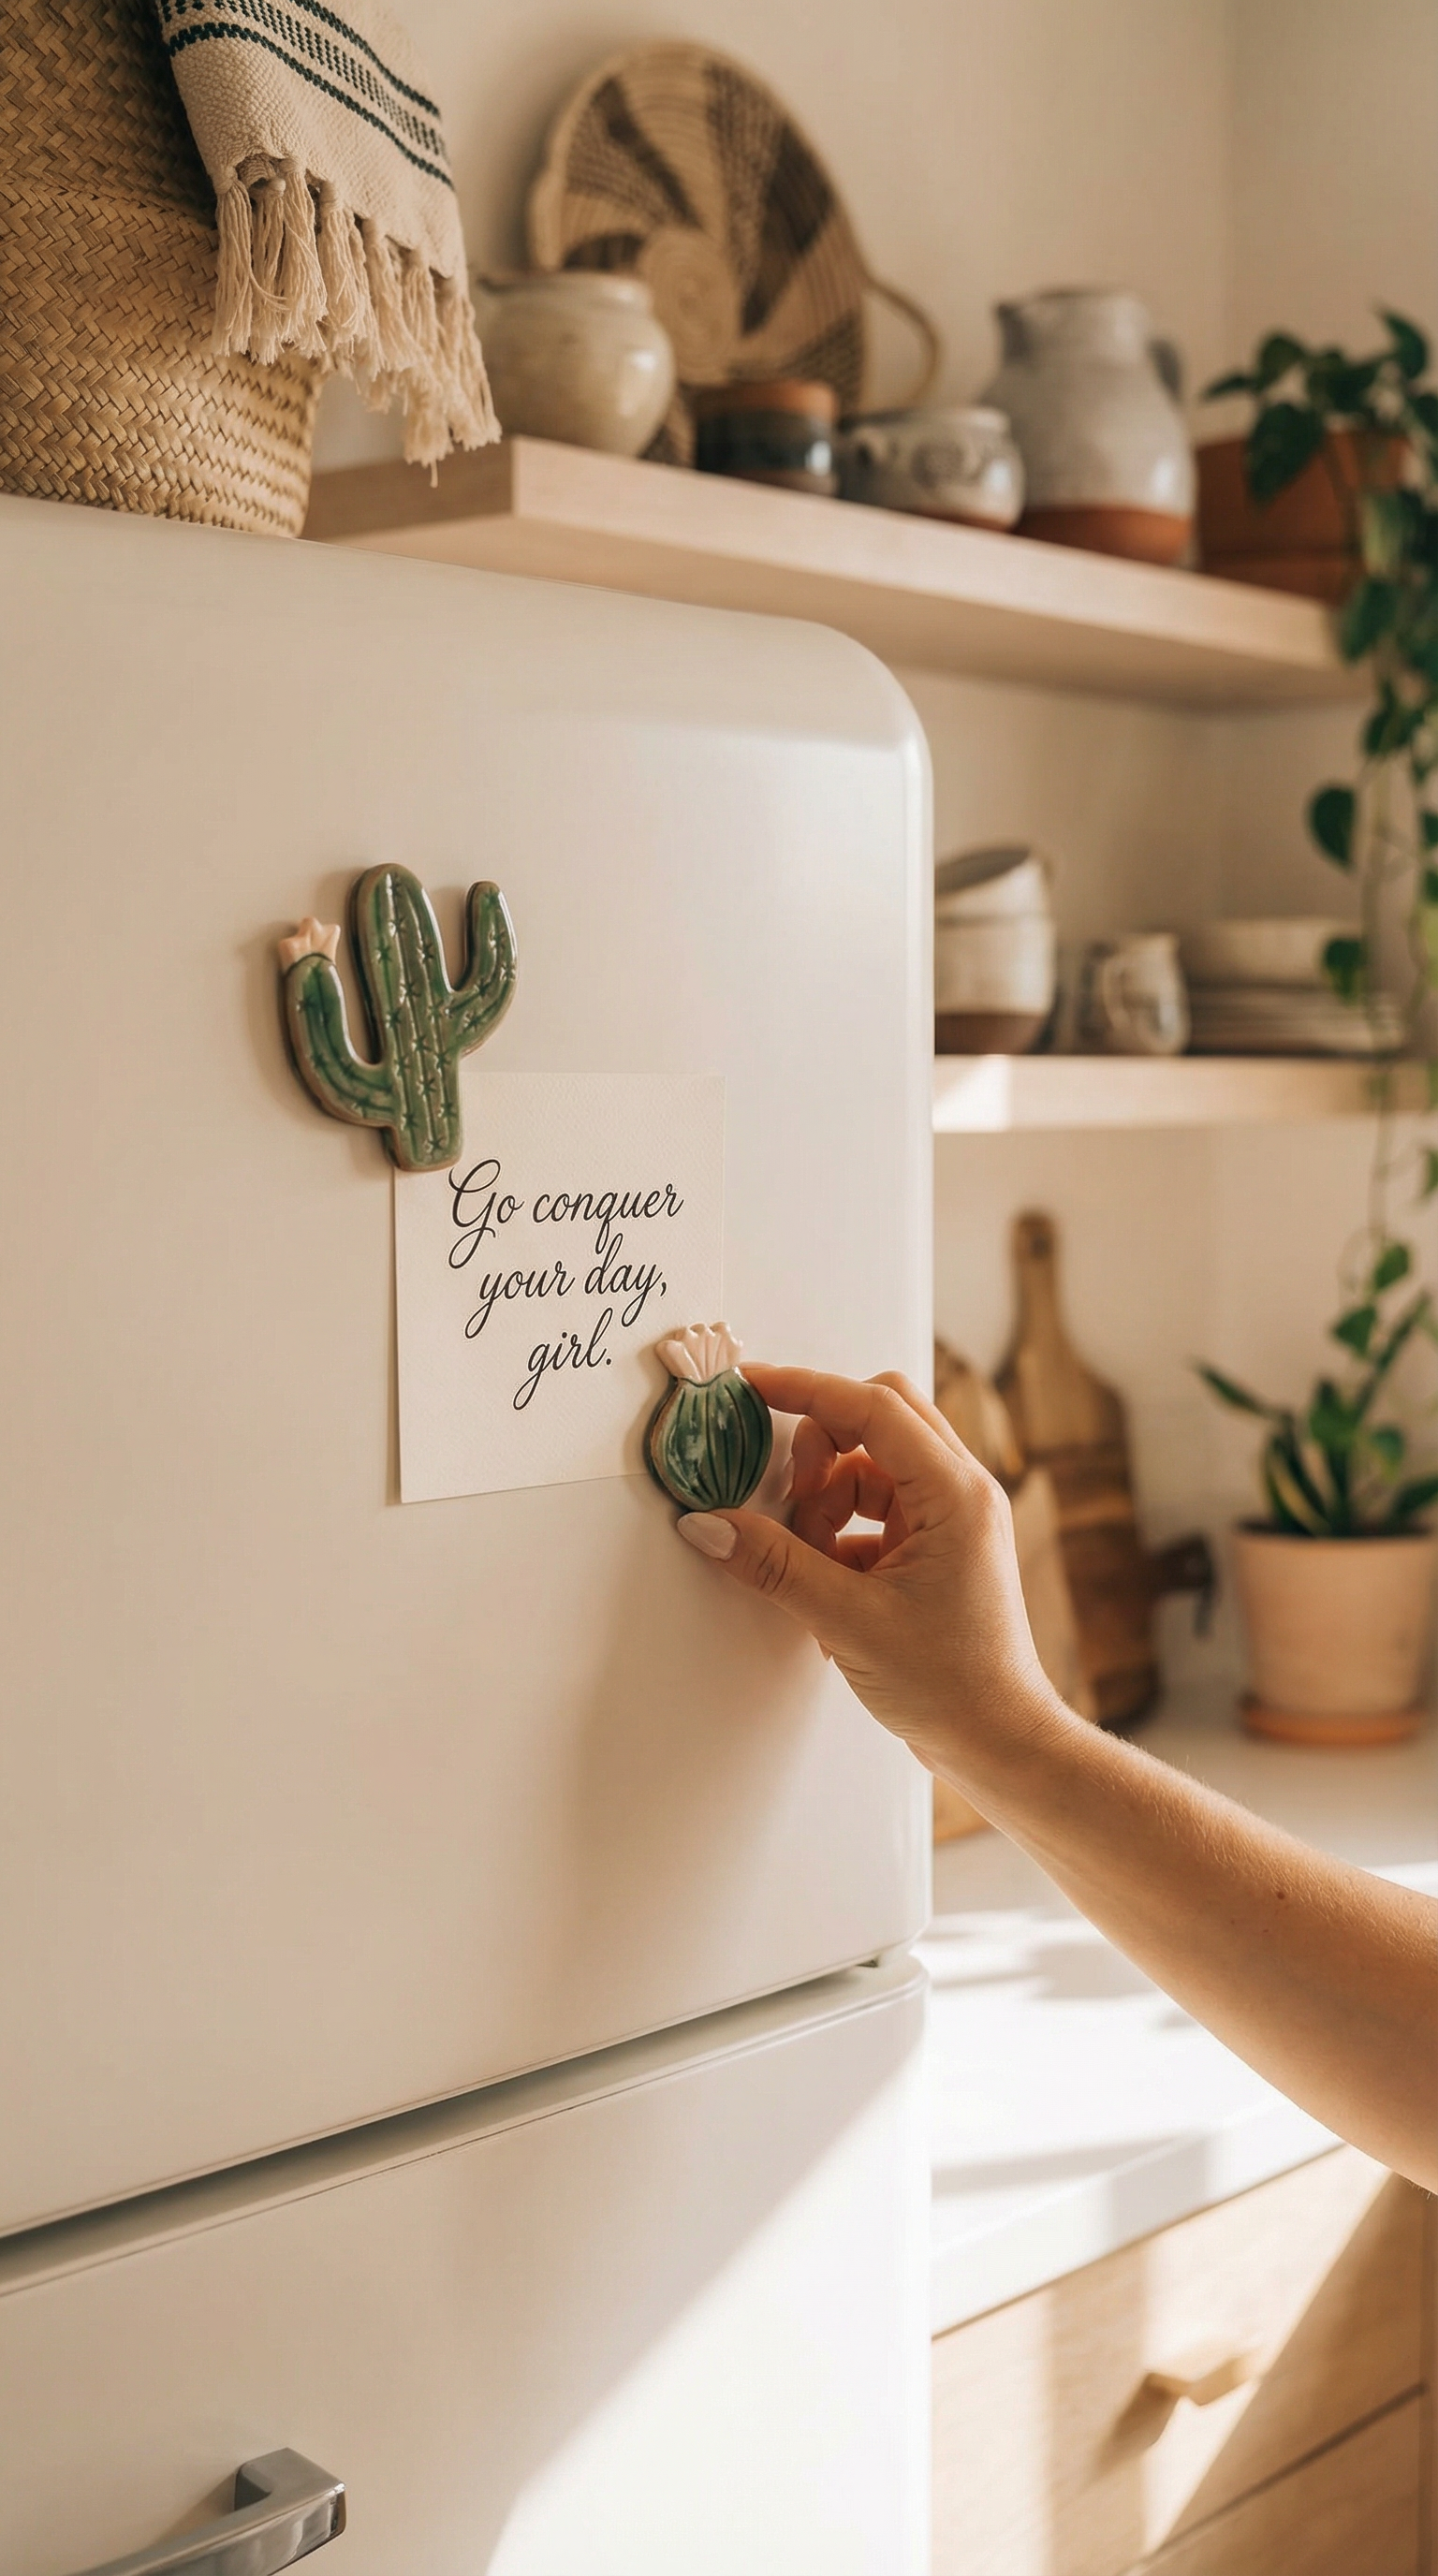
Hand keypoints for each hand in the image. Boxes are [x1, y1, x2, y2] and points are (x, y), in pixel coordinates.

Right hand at [676, 1366, 1062, 1776]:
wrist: (999, 1743)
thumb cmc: (952, 1684)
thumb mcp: (848, 1620)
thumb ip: (775, 1565)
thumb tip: (711, 1525)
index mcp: (955, 1493)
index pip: (872, 1405)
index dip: (805, 1388)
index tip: (750, 1386)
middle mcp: (961, 1492)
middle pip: (878, 1419)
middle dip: (820, 1448)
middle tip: (788, 1498)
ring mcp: (952, 1519)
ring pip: (872, 1467)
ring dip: (827, 1501)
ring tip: (811, 1564)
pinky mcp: (937, 1548)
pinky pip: (876, 1510)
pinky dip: (841, 1534)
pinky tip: (827, 1587)